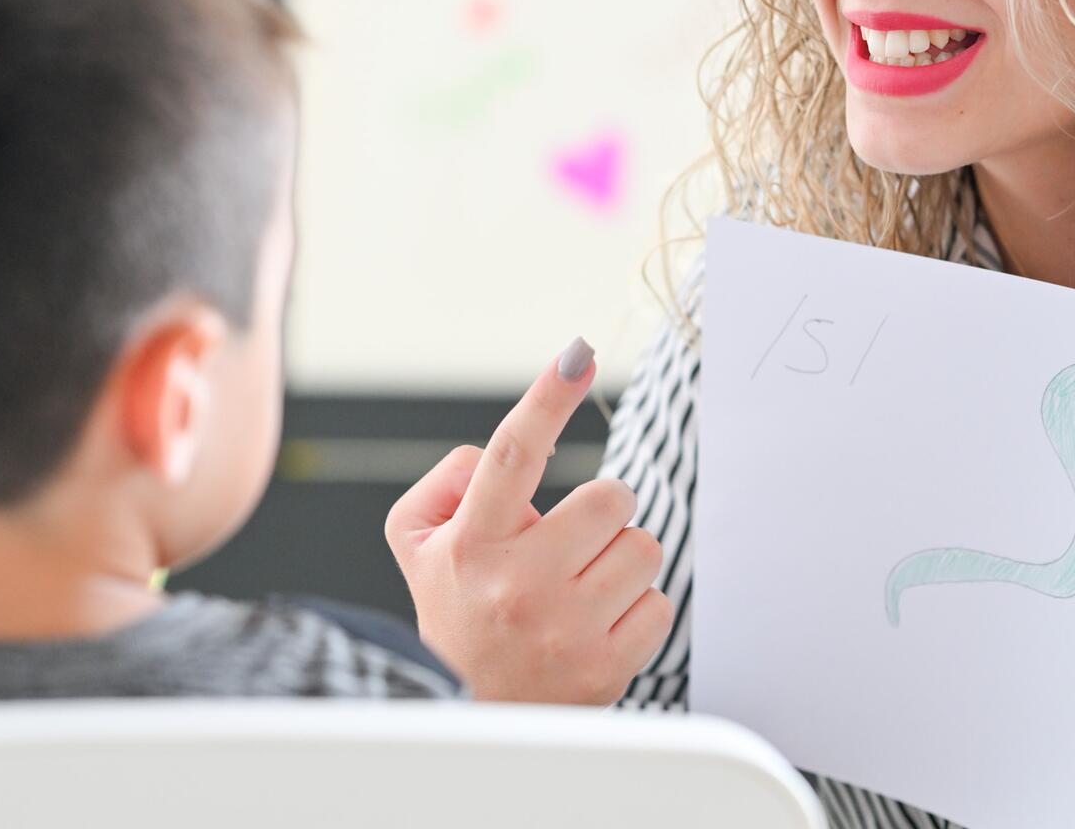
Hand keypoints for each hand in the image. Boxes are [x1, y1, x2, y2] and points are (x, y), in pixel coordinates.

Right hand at [385, 339, 673, 703]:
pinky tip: (598, 622)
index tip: (575, 355)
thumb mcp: (417, 544)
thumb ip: (448, 482)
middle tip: (576, 535)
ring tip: (583, 583)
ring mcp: (565, 630)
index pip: (510, 454)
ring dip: (621, 557)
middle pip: (608, 499)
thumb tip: (494, 450)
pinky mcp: (605, 668)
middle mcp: (517, 585)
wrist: (465, 719)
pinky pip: (658, 603)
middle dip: (602, 508)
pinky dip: (635, 607)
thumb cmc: (452, 616)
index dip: (546, 398)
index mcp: (471, 544)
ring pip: (643, 548)